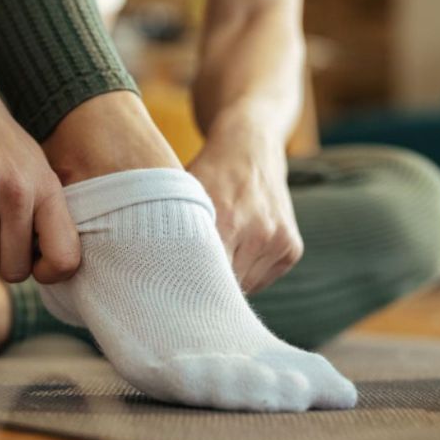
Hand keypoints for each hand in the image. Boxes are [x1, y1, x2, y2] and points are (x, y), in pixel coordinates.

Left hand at [187, 114, 302, 293]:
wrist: (251, 149)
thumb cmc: (208, 174)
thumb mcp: (183, 195)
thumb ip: (171, 231)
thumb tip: (147, 270)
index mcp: (227, 219)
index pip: (205, 277)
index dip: (187, 287)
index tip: (173, 290)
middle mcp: (258, 232)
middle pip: (225, 286)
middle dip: (205, 286)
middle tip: (188, 279)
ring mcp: (279, 241)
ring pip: (244, 287)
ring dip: (228, 280)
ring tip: (216, 254)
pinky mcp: (292, 248)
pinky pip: (262, 280)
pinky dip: (246, 273)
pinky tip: (237, 249)